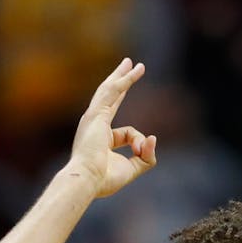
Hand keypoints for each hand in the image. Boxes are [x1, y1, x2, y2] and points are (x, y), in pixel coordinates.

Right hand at [67, 58, 156, 197]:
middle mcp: (94, 125)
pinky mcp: (96, 114)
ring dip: (123, 76)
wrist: (87, 180)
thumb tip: (153, 138)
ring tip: (132, 63)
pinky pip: (112, 92)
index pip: (126, 134)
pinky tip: (133, 71)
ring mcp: (93, 118)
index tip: (142, 151)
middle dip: (120, 81)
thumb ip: (146, 156)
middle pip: (109, 97)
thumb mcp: (132, 168)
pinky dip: (123, 82)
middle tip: (128, 65)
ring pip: (109, 90)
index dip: (139, 142)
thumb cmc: (104, 179)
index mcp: (100, 139)